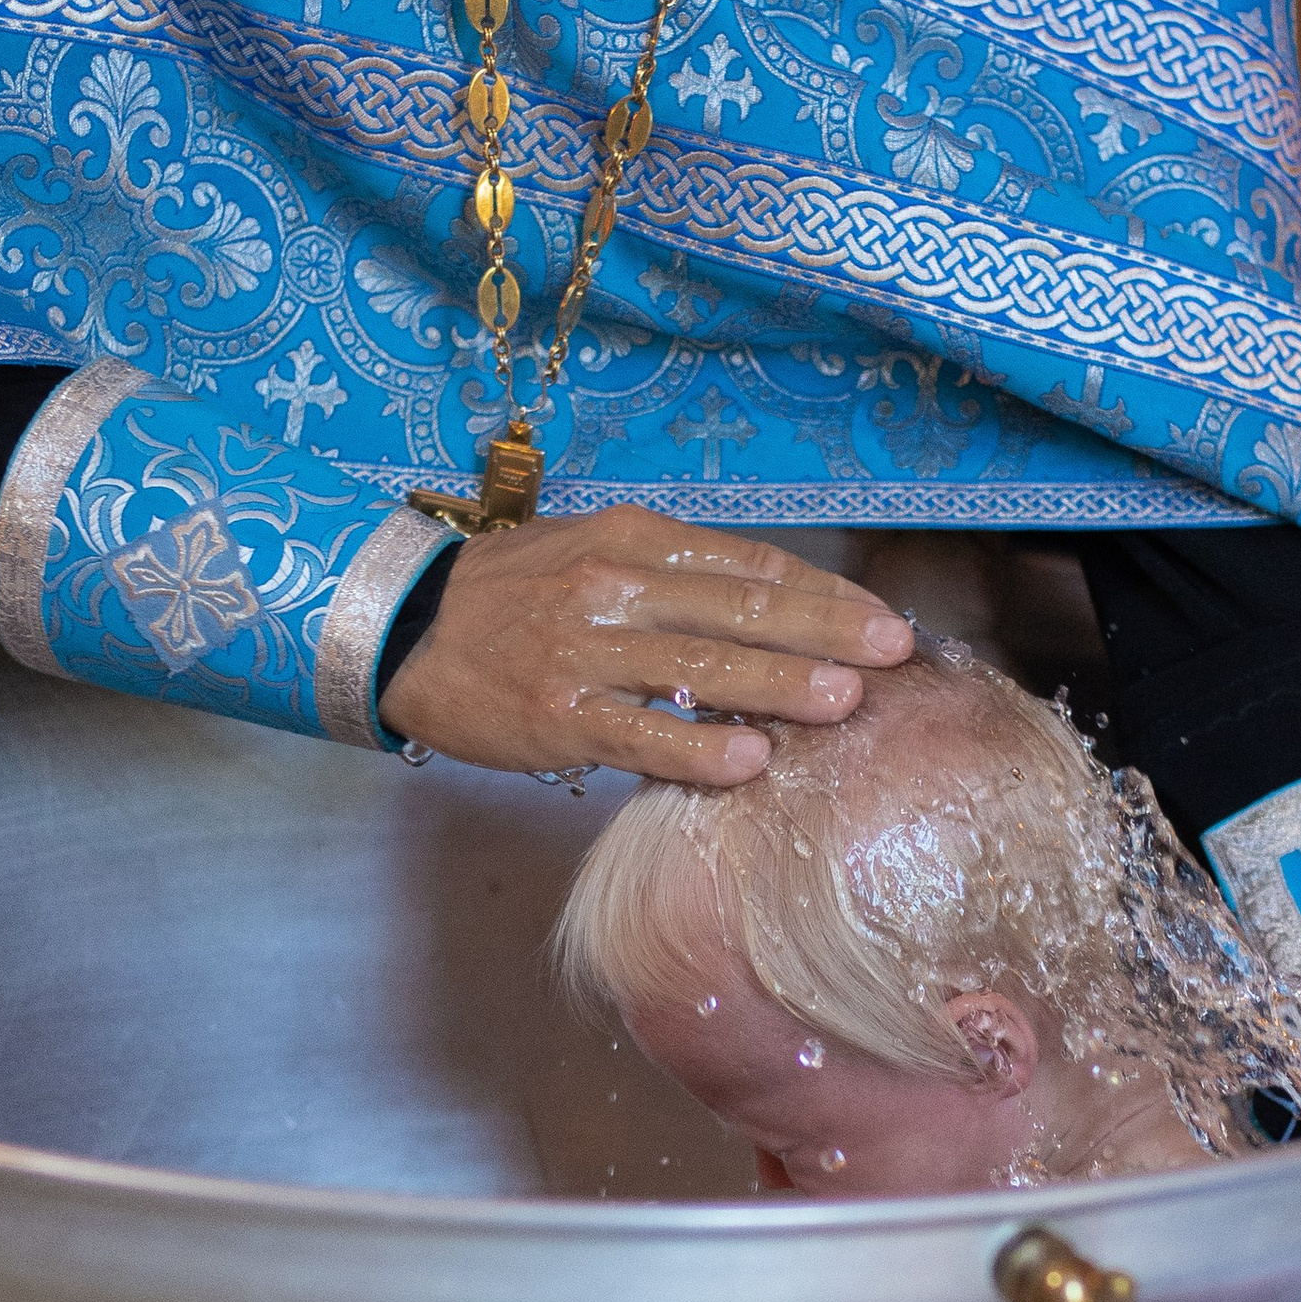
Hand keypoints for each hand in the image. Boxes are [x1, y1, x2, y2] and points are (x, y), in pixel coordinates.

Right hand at [377, 507, 912, 783]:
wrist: (407, 630)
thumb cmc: (515, 594)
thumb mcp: (594, 551)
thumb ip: (679, 572)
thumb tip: (780, 601)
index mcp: (633, 539)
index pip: (749, 564)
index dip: (822, 591)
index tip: (880, 618)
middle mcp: (615, 588)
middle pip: (739, 609)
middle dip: (824, 631)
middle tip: (893, 652)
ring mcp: (585, 653)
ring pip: (698, 670)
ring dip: (776, 686)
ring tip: (843, 701)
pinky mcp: (558, 716)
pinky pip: (639, 736)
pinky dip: (696, 750)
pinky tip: (750, 762)